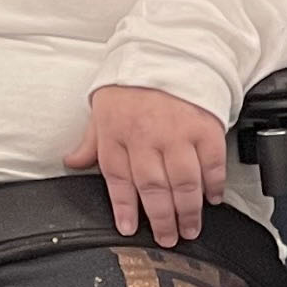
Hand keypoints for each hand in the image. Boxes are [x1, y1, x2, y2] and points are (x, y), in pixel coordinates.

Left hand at [68, 84, 231, 246]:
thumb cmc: (133, 81)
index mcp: (116, 134)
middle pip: (154, 189)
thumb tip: (73, 162)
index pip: (118, 180)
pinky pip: (211, 164)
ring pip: (183, 183)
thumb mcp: (102, 108)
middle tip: (169, 238)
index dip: (124, 209)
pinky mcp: (205, 127)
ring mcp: (178, 133)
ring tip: (191, 228)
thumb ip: (91, 141)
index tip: (131, 228)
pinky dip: (214, 184)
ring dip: (188, 211)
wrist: (168, 48)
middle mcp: (146, 137)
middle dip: (162, 219)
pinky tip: (213, 198)